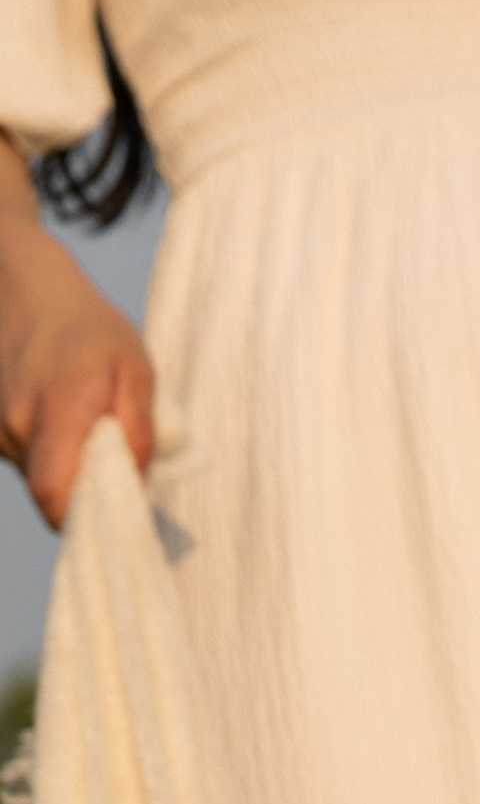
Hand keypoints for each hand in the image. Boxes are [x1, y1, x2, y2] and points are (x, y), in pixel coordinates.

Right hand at [0, 240, 152, 528]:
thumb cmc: (88, 326)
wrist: (23, 284)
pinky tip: (53, 411)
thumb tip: (136, 482)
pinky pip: (20, 452)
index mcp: (58, 412)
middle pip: (48, 491)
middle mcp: (16, 423)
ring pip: (34, 472)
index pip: (54, 496)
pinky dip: (42, 446)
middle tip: (106, 462)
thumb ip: (138, 430)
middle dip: (80, 490)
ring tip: (78, 423)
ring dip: (61, 462)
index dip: (79, 518)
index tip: (107, 510)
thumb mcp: (135, 369)